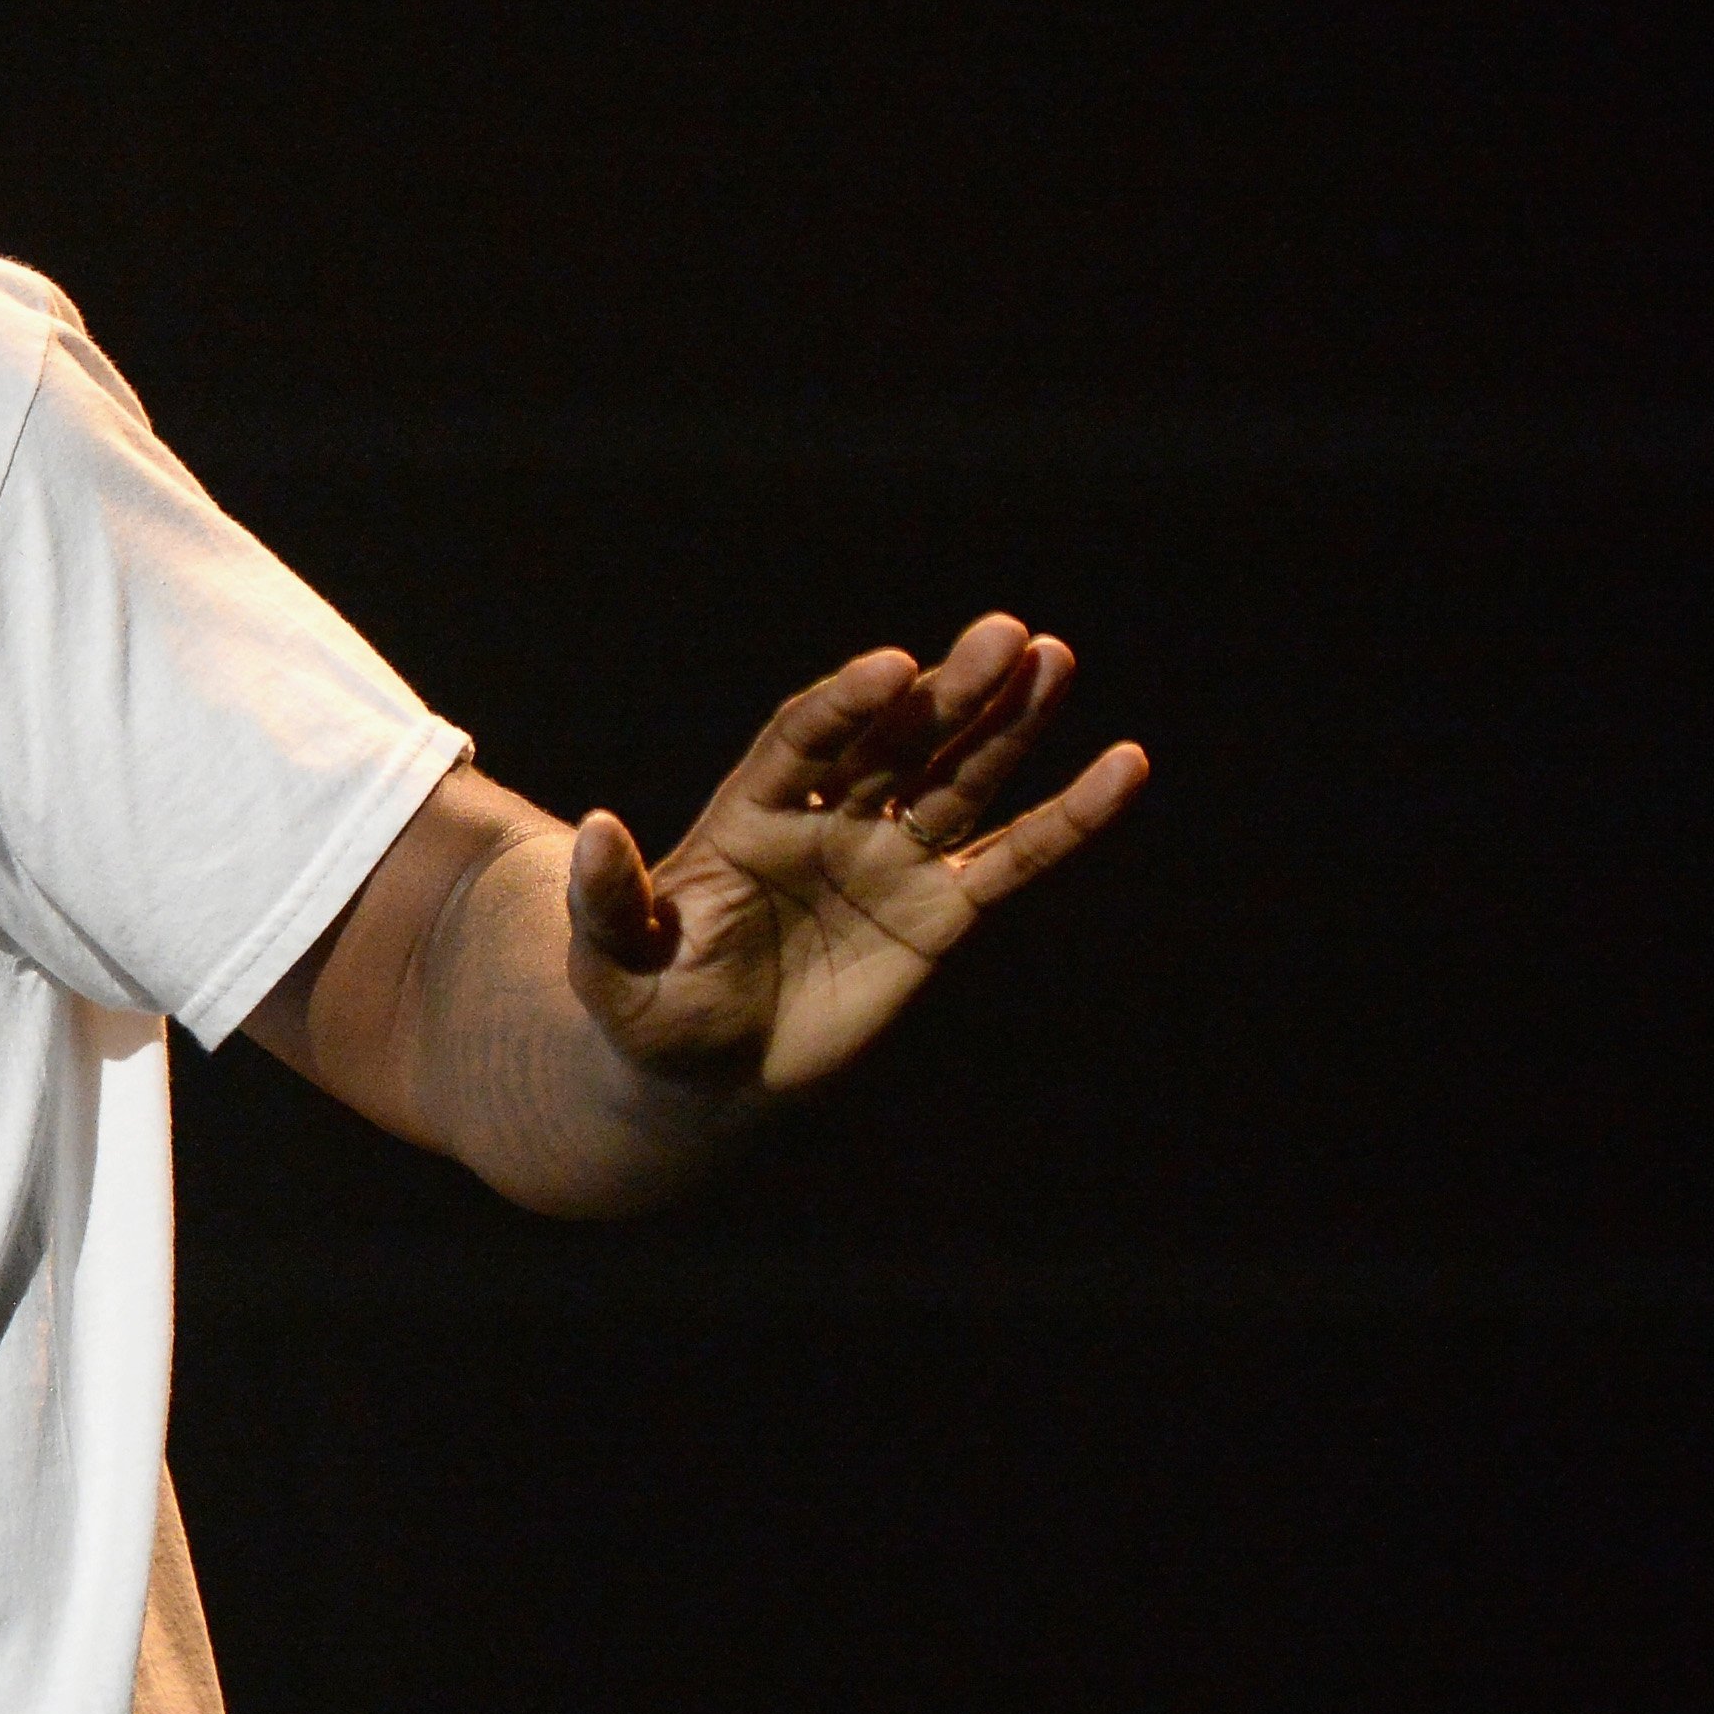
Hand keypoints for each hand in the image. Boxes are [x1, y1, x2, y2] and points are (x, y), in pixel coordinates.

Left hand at [566, 614, 1147, 1094]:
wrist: (703, 1078)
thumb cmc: (649, 1012)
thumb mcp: (611, 965)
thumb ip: (606, 901)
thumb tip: (589, 828)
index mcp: (748, 816)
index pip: (804, 740)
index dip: (846, 704)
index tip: (893, 667)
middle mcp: (827, 820)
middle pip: (896, 741)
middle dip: (948, 692)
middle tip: (1005, 635)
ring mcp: (888, 861)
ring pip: (958, 779)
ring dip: (1009, 724)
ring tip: (1055, 660)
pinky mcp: (939, 913)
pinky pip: (1013, 859)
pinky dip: (1070, 818)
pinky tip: (1124, 766)